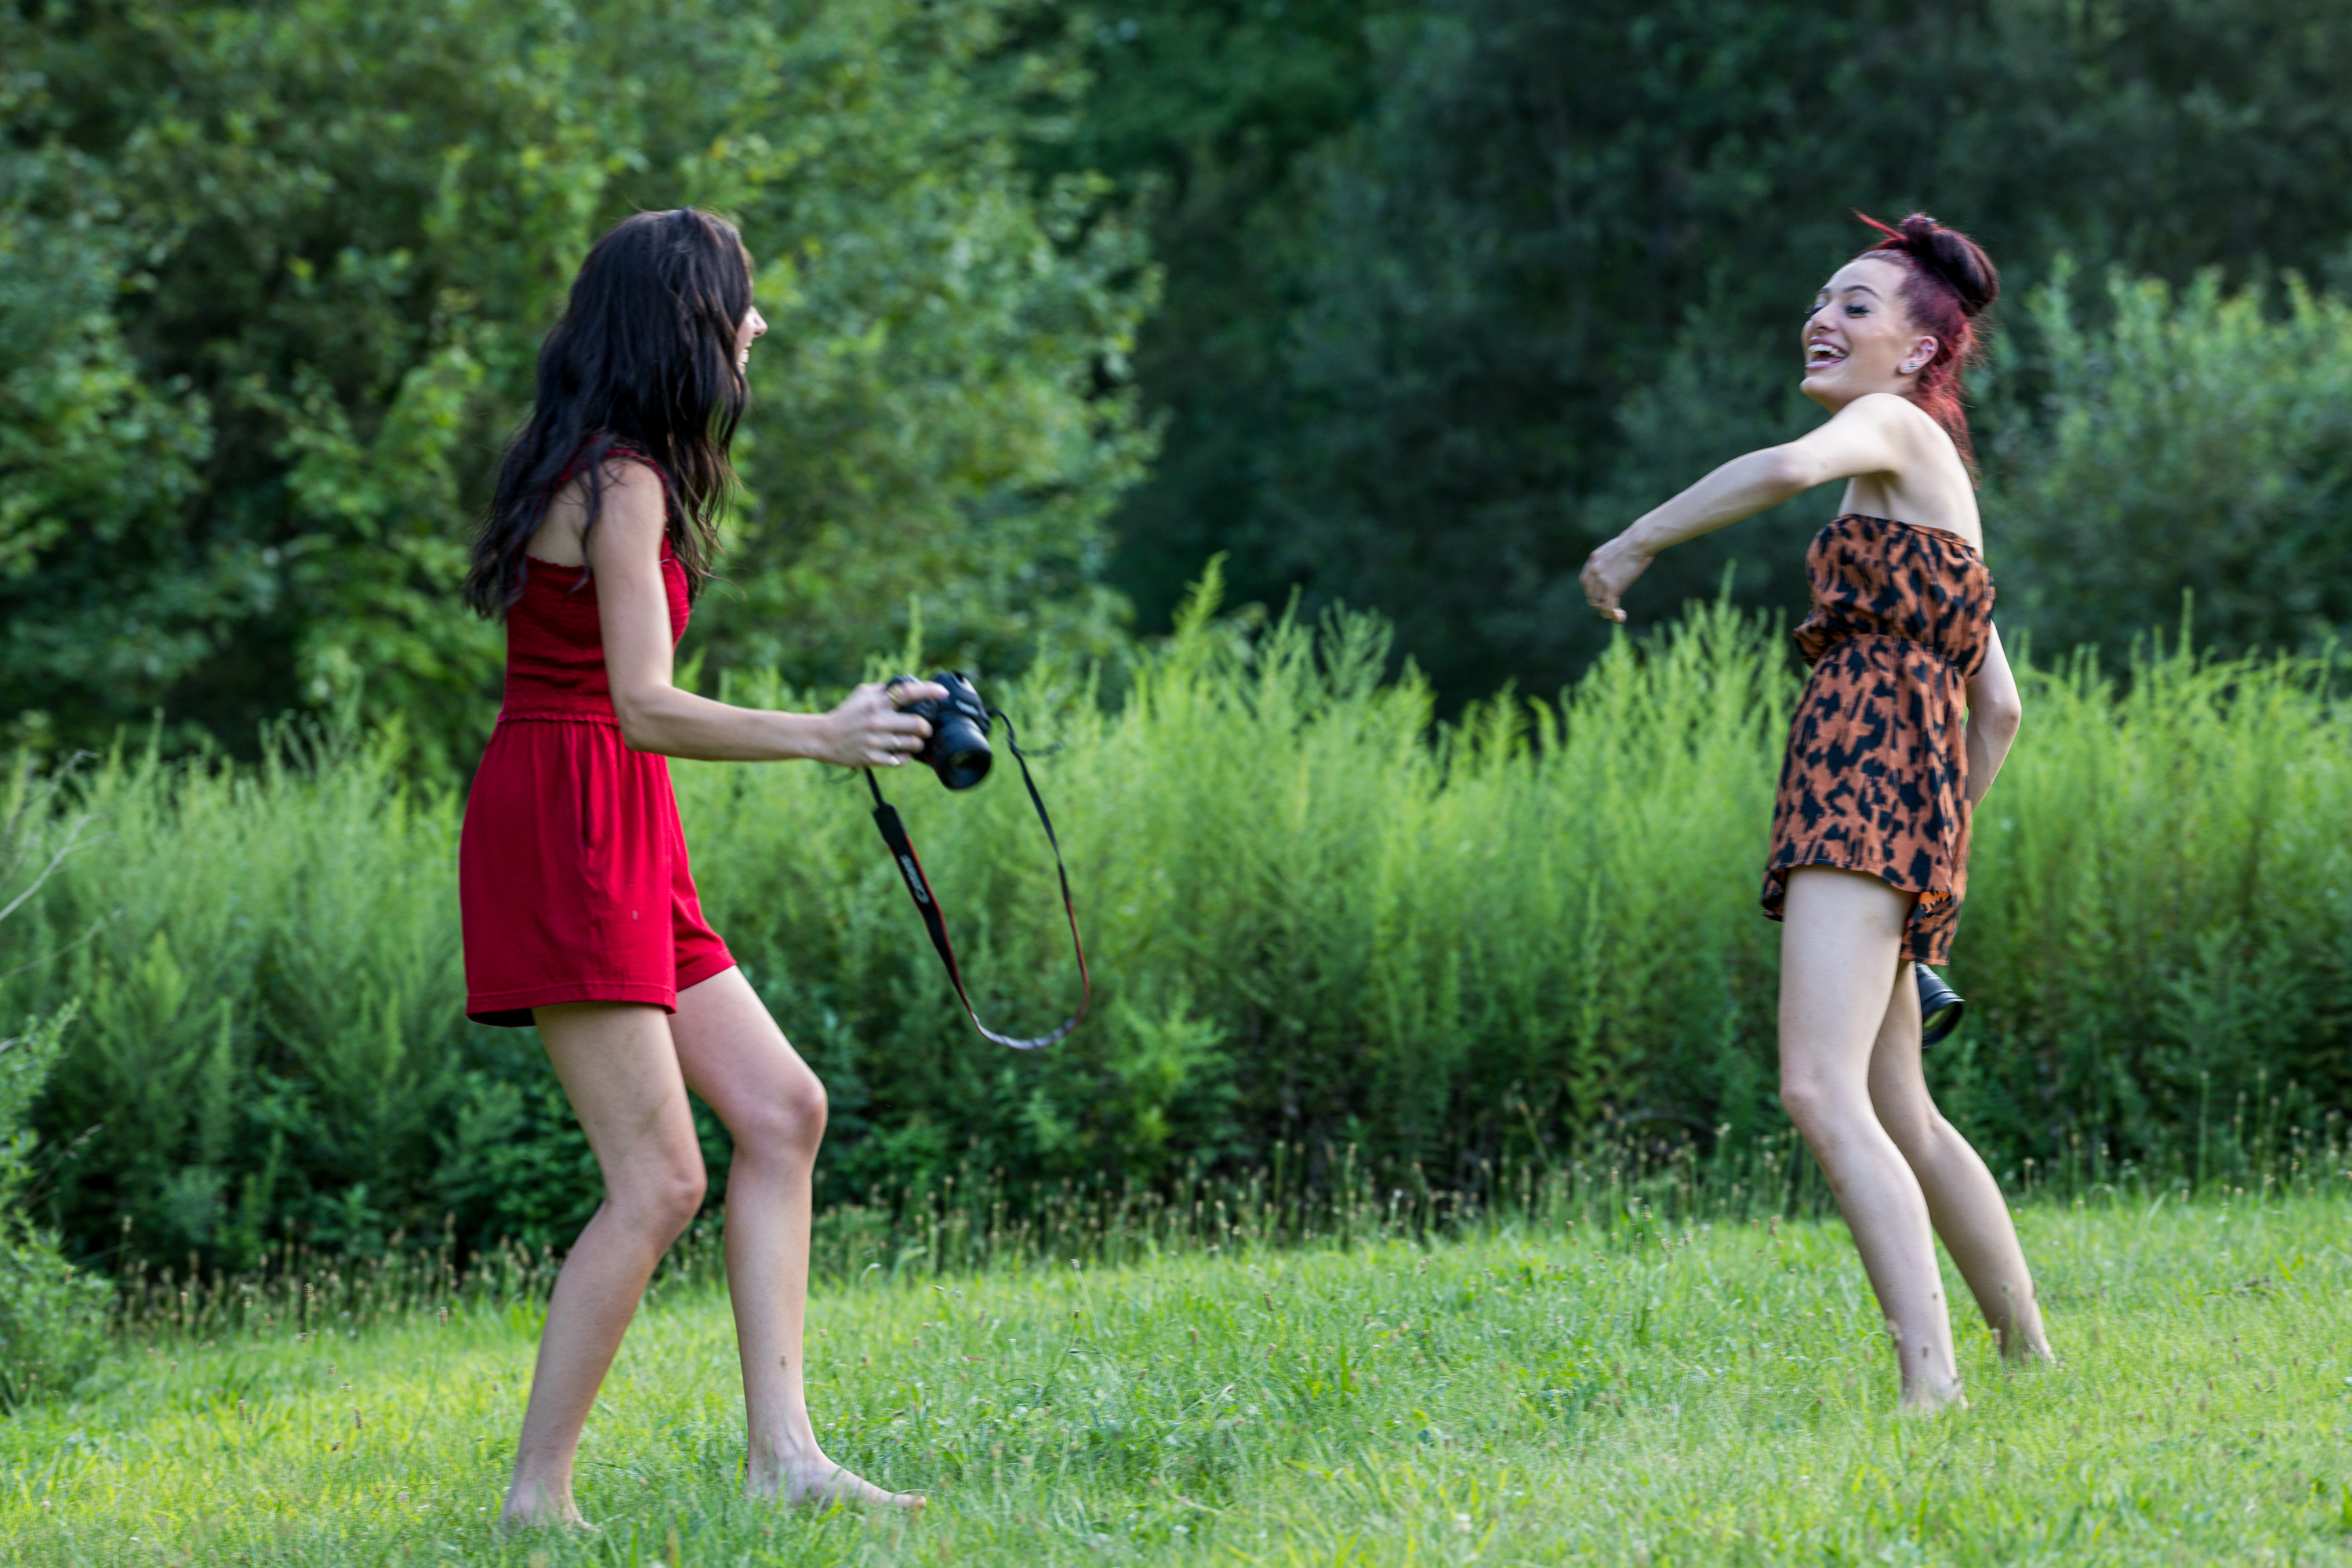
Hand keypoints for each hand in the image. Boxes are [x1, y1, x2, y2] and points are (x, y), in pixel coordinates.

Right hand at [817, 680, 944, 768]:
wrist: (824, 737)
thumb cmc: (847, 713)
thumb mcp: (862, 694)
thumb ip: (885, 690)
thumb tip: (909, 687)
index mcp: (876, 702)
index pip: (908, 692)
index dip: (929, 691)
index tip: (942, 693)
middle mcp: (877, 720)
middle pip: (917, 724)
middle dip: (926, 728)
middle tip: (925, 728)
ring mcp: (875, 741)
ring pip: (912, 744)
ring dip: (917, 743)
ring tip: (914, 741)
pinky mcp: (872, 758)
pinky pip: (900, 760)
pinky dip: (905, 757)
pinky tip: (901, 753)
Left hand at [1579, 536, 1653, 623]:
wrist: (1639, 542)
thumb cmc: (1636, 543)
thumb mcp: (1617, 549)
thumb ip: (1612, 559)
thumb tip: (1620, 564)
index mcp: (1594, 559)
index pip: (1586, 582)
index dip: (1592, 592)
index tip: (1600, 598)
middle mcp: (1593, 570)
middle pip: (1591, 594)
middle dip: (1599, 604)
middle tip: (1610, 609)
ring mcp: (1601, 579)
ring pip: (1599, 603)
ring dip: (1607, 612)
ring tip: (1617, 616)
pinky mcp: (1611, 587)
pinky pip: (1608, 607)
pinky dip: (1614, 615)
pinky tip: (1621, 617)